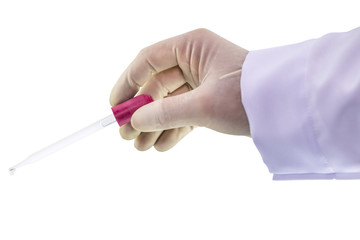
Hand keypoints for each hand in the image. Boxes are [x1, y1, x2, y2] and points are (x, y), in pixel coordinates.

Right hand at [110, 29, 249, 150]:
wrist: (287, 111)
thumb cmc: (248, 96)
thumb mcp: (202, 105)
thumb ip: (165, 112)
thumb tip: (135, 121)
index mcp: (191, 46)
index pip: (147, 61)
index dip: (128, 83)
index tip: (115, 107)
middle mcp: (194, 60)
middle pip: (157, 86)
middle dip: (142, 113)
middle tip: (127, 135)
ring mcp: (202, 80)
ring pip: (170, 102)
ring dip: (155, 125)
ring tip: (141, 147)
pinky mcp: (210, 99)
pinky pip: (184, 113)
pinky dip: (174, 129)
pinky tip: (161, 145)